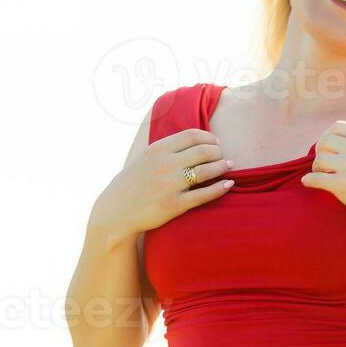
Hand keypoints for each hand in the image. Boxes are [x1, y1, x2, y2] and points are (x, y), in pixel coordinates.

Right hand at [92, 128, 234, 238]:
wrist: (116, 211)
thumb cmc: (134, 182)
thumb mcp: (146, 157)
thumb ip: (168, 147)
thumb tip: (196, 139)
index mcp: (158, 149)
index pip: (193, 135)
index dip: (209, 137)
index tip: (216, 142)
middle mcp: (165, 165)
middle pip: (204, 151)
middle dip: (218, 152)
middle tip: (223, 156)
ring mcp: (170, 185)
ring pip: (206, 170)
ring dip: (222, 166)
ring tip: (228, 166)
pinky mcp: (174, 205)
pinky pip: (204, 194)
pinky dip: (220, 188)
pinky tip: (228, 184)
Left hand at [299, 120, 345, 232]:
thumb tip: (340, 142)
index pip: (336, 127)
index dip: (328, 137)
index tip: (328, 148)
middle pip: (324, 141)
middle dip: (320, 152)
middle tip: (323, 164)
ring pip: (319, 160)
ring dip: (317, 168)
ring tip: (321, 175)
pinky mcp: (342, 185)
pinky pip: (315, 179)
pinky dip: (309, 181)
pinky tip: (309, 183)